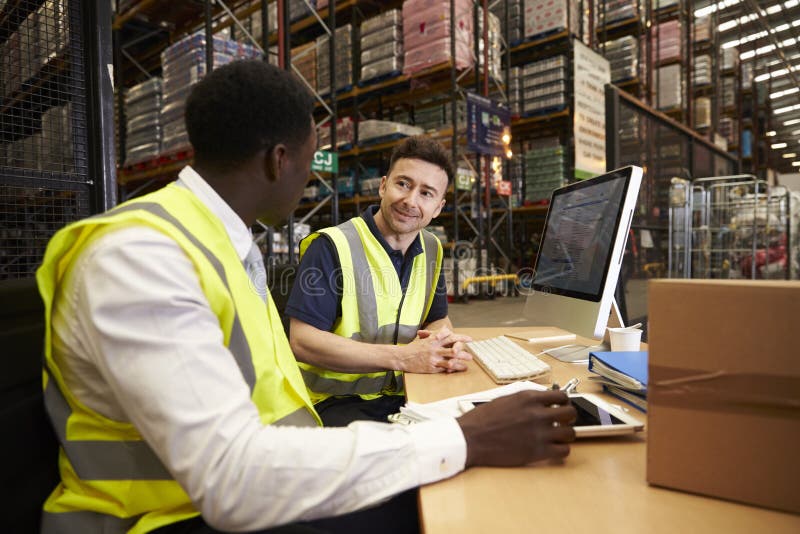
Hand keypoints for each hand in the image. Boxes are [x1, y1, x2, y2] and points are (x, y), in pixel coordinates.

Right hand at [395, 327, 472, 373]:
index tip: (469, 339)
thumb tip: (445, 328)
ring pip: (451, 359)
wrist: (402, 357)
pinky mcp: (432, 367)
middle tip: (470, 352)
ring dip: (461, 360)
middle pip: (453, 348)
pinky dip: (454, 368)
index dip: (461, 337)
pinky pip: (445, 368)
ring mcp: (433, 358)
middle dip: (463, 350)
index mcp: (433, 340)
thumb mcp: (424, 338)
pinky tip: (460, 369)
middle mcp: (434, 348)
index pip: (450, 336)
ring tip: (467, 362)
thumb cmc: (413, 348)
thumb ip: (436, 334)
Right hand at [457, 390, 575, 466]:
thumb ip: (525, 401)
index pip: (561, 396)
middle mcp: (537, 414)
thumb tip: (541, 402)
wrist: (470, 438)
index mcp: (528, 398)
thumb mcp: (505, 400)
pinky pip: (564, 451)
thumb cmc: (482, 420)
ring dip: (565, 434)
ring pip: (570, 433)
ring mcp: (539, 433)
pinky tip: (553, 449)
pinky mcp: (538, 452)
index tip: (561, 406)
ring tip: (557, 437)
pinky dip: (561, 450)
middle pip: (570, 413)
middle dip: (568, 417)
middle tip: (562, 422)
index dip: (564, 402)